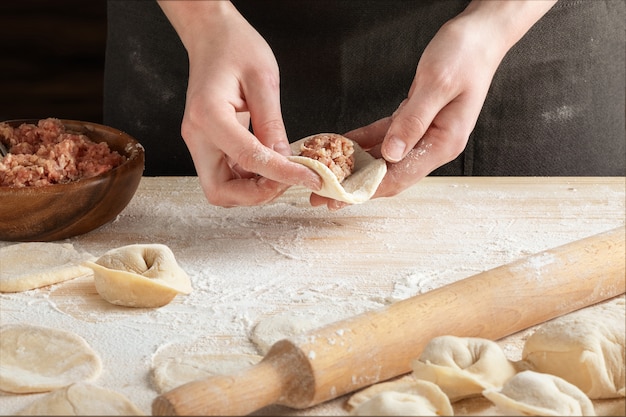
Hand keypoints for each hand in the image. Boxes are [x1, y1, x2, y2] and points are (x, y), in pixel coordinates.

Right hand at [158, 1, 320, 206]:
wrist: (212, 36)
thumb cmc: (235, 47)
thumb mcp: (264, 80)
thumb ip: (272, 123)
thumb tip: (285, 159)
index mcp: (208, 116)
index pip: (248, 158)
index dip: (282, 174)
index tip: (310, 177)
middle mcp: (198, 136)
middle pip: (221, 191)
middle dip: (257, 194)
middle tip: (287, 179)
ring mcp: (200, 143)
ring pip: (223, 189)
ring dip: (255, 189)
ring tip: (284, 171)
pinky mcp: (209, 145)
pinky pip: (228, 175)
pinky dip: (251, 178)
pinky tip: (272, 163)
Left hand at [311, 0, 555, 209]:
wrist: (481, 33)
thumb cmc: (465, 54)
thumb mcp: (437, 84)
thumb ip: (413, 120)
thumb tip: (390, 154)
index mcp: (444, 142)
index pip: (400, 176)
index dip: (368, 189)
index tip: (340, 197)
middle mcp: (435, 143)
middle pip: (389, 174)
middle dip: (356, 185)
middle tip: (323, 195)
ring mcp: (426, 133)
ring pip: (385, 158)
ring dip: (356, 167)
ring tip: (327, 175)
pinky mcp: (416, 120)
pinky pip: (385, 136)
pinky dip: (364, 141)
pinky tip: (342, 144)